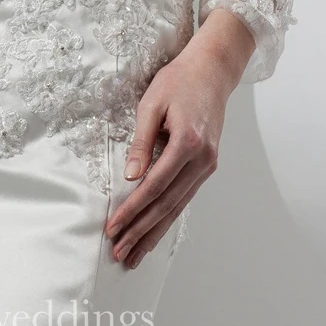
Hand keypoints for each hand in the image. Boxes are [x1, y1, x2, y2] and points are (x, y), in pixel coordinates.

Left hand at [105, 38, 237, 267]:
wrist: (212, 71)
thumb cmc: (178, 81)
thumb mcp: (152, 104)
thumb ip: (141, 142)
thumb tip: (130, 177)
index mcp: (188, 143)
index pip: (154, 186)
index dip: (131, 210)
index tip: (112, 228)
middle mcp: (202, 160)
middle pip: (167, 205)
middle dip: (141, 232)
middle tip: (120, 254)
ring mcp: (208, 166)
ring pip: (178, 207)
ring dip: (155, 233)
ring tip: (135, 255)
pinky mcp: (207, 166)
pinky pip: (185, 198)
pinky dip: (168, 218)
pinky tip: (155, 232)